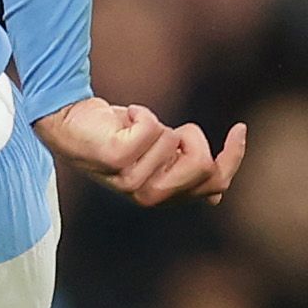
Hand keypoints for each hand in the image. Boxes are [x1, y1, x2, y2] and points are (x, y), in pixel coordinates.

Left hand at [33, 96, 248, 205]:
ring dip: (156, 124)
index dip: (233, 157)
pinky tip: (121, 120)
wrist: (69, 122)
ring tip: (131, 129)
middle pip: (203, 165)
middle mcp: (148, 196)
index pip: (215, 184)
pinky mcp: (116, 159)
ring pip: (175, 140)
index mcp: (165, 196)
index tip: (239, 128)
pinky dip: (140, 111)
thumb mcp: (159, 154)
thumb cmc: (116, 136)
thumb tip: (218, 195)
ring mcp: (130, 181)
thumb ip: (183, 171)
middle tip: (163, 132)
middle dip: (191, 137)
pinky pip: (150, 126)